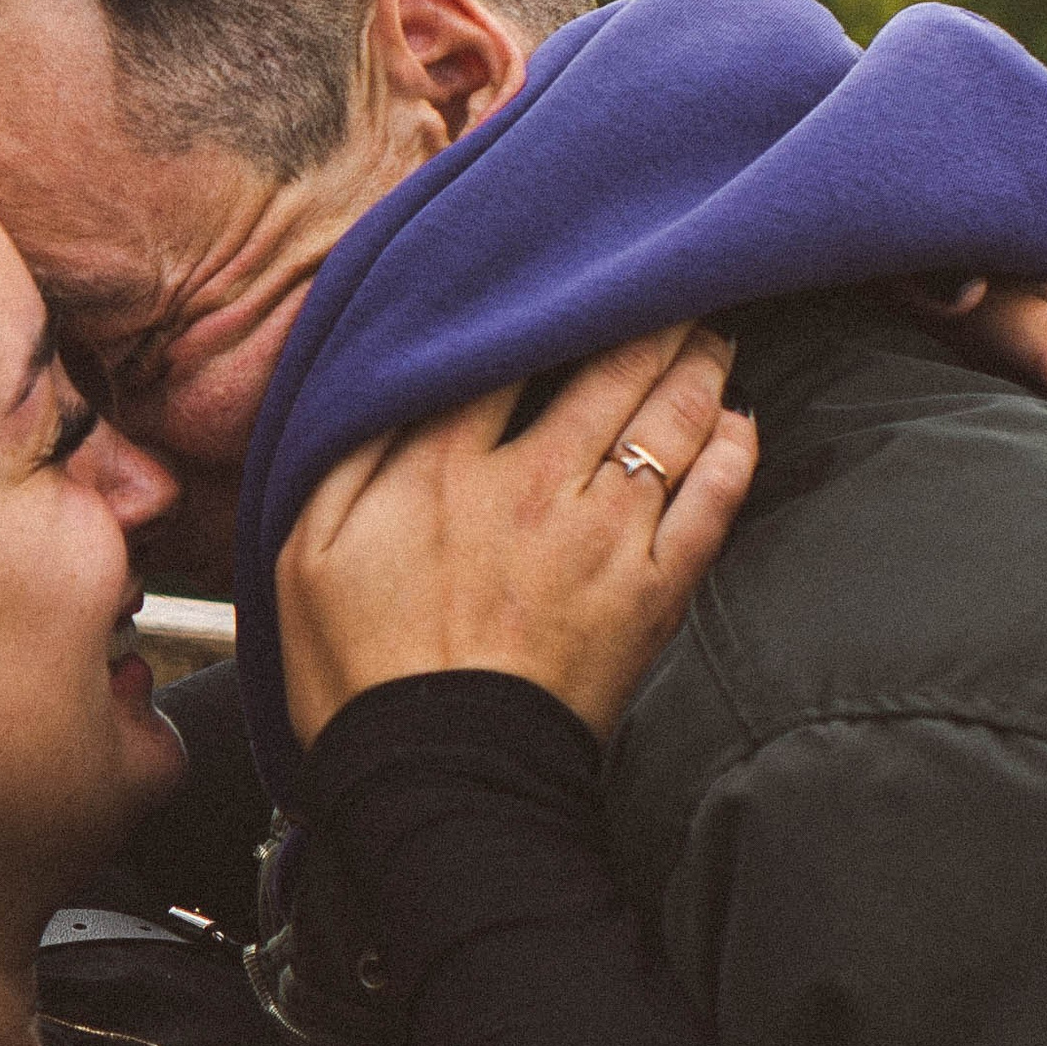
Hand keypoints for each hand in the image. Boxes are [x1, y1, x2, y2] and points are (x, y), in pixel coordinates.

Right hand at [276, 325, 756, 753]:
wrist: (436, 780)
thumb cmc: (358, 668)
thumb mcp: (307, 543)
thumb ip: (353, 443)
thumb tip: (391, 368)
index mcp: (445, 463)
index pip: (509, 344)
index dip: (546, 295)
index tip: (568, 265)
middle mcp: (535, 483)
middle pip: (611, 366)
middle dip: (649, 313)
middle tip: (670, 280)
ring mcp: (605, 537)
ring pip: (672, 419)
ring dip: (699, 363)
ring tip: (709, 334)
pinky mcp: (652, 593)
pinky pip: (714, 503)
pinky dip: (734, 452)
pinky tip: (739, 424)